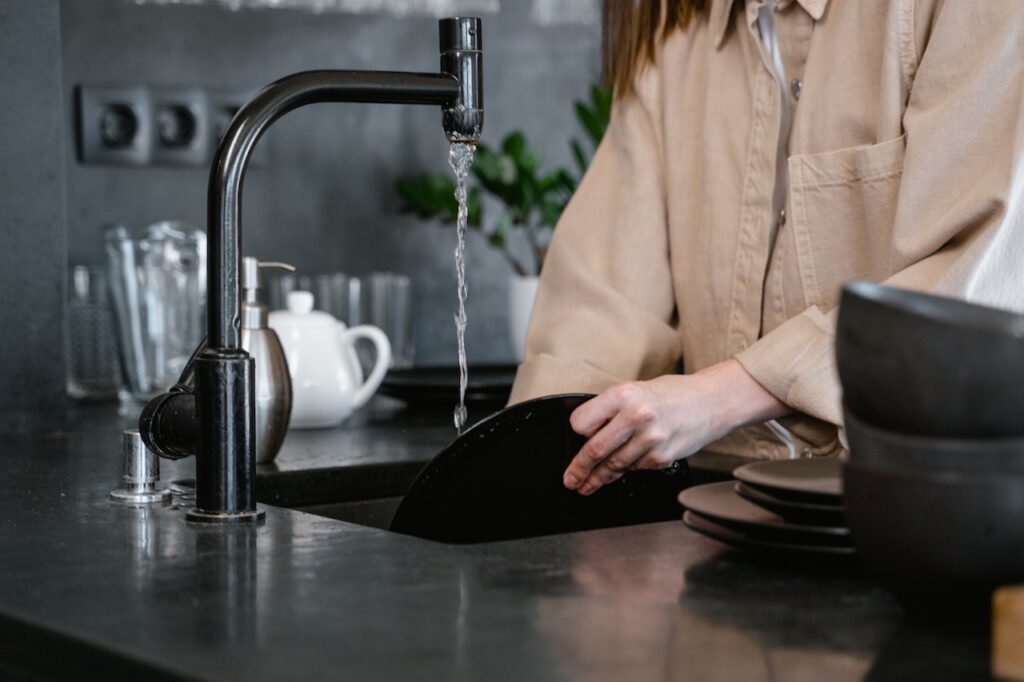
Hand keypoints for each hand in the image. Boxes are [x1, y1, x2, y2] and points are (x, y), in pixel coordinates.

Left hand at [563, 359, 791, 494]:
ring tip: (587, 485)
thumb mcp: (636, 390)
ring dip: (598, 479)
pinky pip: (635, 469)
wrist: (710, 402)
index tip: (573, 440)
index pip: (582, 422)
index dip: (575, 432)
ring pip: (614, 466)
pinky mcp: (662, 457)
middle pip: (595, 450)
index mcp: (624, 395)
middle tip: (570, 480)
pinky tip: (624, 468)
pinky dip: (627, 469)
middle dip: (578, 469)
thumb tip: (586, 434)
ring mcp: (651, 439)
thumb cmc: (671, 394)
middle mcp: (636, 416)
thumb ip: (611, 410)